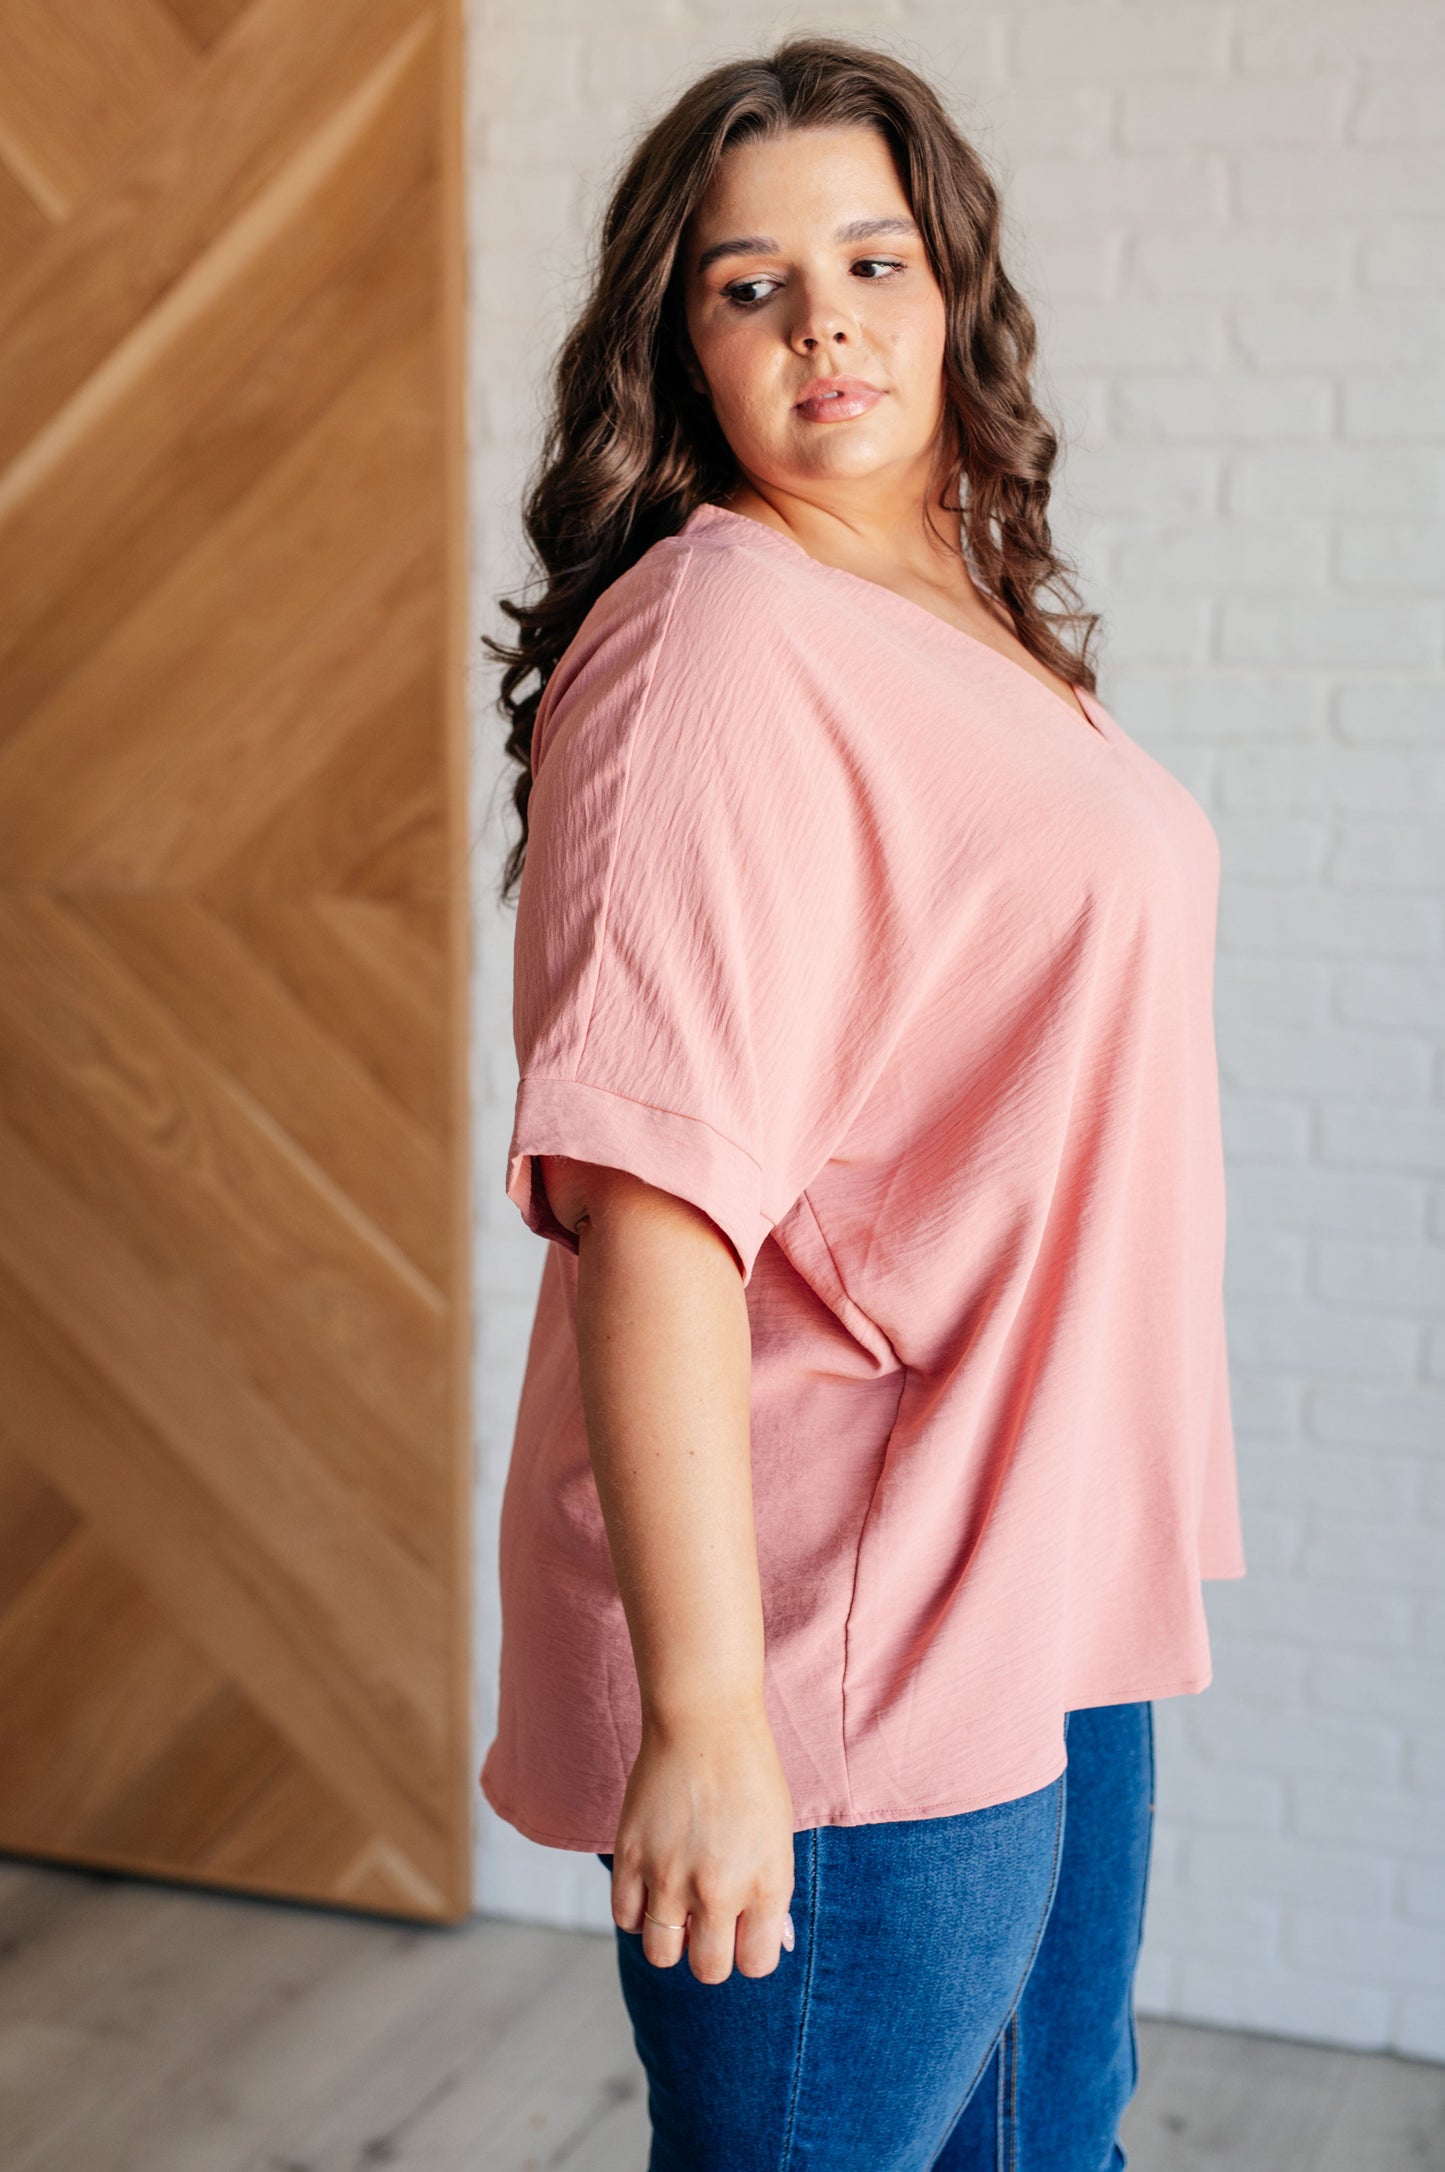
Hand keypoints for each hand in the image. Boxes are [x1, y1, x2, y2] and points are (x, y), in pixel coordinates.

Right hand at [609, 1702, 796, 1983]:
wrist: (705, 1720)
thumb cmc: (750, 1775)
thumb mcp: (779, 1838)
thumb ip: (772, 1895)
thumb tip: (770, 1943)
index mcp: (767, 1885)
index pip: (757, 1964)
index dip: (749, 1951)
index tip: (743, 1930)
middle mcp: (719, 1890)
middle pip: (708, 1970)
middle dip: (710, 1951)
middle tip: (709, 1921)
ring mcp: (670, 1875)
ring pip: (661, 1953)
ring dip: (670, 1937)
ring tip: (677, 1905)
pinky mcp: (630, 1856)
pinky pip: (626, 1917)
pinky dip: (638, 1911)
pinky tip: (651, 1886)